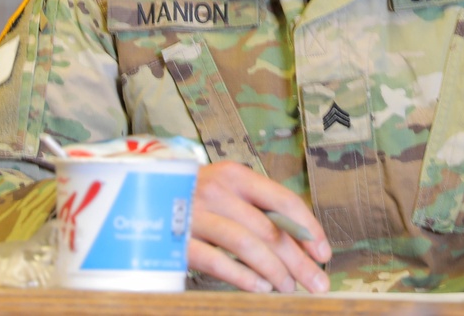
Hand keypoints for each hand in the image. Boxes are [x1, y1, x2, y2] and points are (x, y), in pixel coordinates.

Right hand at [188, 161, 331, 293]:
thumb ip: (259, 209)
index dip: (308, 229)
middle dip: (299, 260)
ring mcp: (196, 215)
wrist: (139, 196)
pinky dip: (243, 277)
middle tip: (318, 283)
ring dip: (275, 270)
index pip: (283, 200)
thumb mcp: (228, 191)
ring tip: (289, 288)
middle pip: (269, 229)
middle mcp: (216, 190)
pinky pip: (216, 261)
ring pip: (246, 245)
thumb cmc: (197, 197)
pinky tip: (260, 288)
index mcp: (236, 175)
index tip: (324, 254)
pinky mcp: (177, 240)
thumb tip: (303, 243)